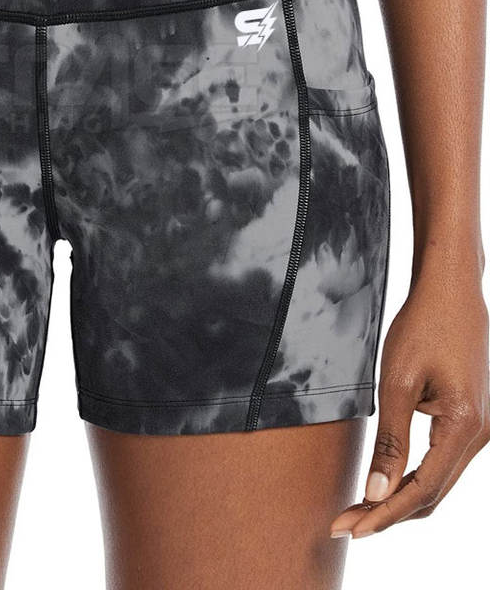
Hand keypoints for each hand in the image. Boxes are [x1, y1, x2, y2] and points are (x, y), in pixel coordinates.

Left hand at [331, 257, 489, 538]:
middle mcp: (481, 436)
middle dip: (386, 513)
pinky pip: (441, 462)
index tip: (347, 527)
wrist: (452, 291)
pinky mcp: (470, 420)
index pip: (421, 491)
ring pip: (438, 482)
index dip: (383, 514)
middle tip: (342, 525)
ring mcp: (480, 430)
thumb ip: (389, 441)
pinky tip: (383, 483)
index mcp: (465, 428)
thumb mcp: (396, 382)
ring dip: (399, 499)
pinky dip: (412, 478)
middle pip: (432, 494)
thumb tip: (376, 493)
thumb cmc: (421, 328)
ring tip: (356, 509)